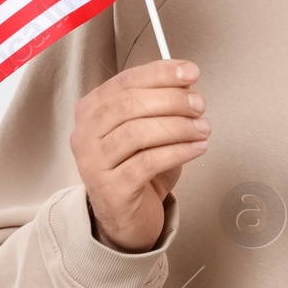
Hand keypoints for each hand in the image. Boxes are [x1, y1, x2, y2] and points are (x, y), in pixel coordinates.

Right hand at [71, 59, 209, 252]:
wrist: (126, 215)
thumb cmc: (137, 167)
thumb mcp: (148, 128)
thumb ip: (161, 101)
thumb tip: (185, 79)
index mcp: (91, 110)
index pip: (126, 81)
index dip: (161, 73)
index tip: (190, 72)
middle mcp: (85, 134)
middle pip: (129, 104)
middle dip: (172, 100)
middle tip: (199, 105)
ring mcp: (94, 162)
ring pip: (138, 133)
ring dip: (178, 127)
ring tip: (202, 128)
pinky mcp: (111, 189)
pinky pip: (148, 162)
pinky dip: (178, 151)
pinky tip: (197, 148)